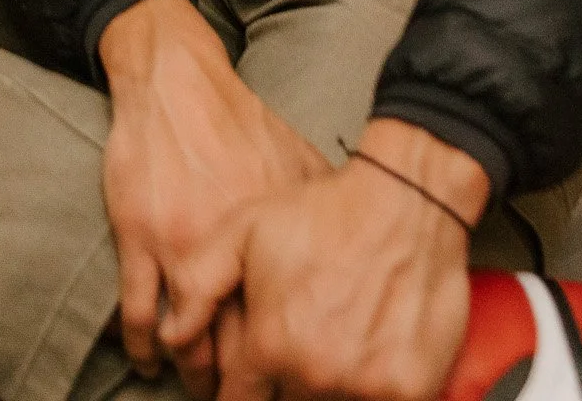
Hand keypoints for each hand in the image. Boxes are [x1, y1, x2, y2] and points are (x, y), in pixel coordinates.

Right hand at [98, 0, 327, 393]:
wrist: (176, 82)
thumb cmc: (238, 124)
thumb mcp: (296, 165)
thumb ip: (323, 214)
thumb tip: (360, 253)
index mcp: (272, 239)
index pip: (287, 324)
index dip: (291, 364)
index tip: (292, 381)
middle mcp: (229, 251)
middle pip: (239, 346)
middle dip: (241, 384)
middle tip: (245, 396)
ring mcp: (177, 247)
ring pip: (188, 343)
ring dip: (194, 375)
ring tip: (200, 389)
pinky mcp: (138, 239)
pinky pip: (138, 315)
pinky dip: (143, 348)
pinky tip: (148, 362)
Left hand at [205, 119, 487, 400]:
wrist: (407, 199)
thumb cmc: (326, 212)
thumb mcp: (244, 229)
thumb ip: (199, 285)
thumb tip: (170, 337)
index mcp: (272, 344)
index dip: (237, 391)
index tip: (246, 379)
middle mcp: (317, 374)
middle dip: (282, 386)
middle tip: (293, 346)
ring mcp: (367, 387)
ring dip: (324, 387)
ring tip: (330, 343)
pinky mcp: (411, 391)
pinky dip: (369, 389)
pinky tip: (365, 355)